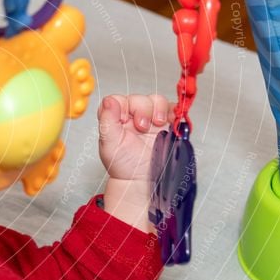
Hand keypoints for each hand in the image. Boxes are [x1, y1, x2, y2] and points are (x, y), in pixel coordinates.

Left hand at [97, 94, 174, 232]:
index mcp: (114, 119)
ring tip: (157, 124)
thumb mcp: (110, 145)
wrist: (142, 181)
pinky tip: (169, 120)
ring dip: (157, 109)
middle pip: (138, 98)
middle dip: (142, 109)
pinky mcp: (166, 124)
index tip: (125, 120)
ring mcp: (149, 119)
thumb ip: (107, 121)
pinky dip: (172, 110)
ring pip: (155, 100)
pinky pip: (171, 109)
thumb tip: (109, 101)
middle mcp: (131, 117)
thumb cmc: (124, 166)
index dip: (122, 106)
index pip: (117, 100)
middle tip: (142, 127)